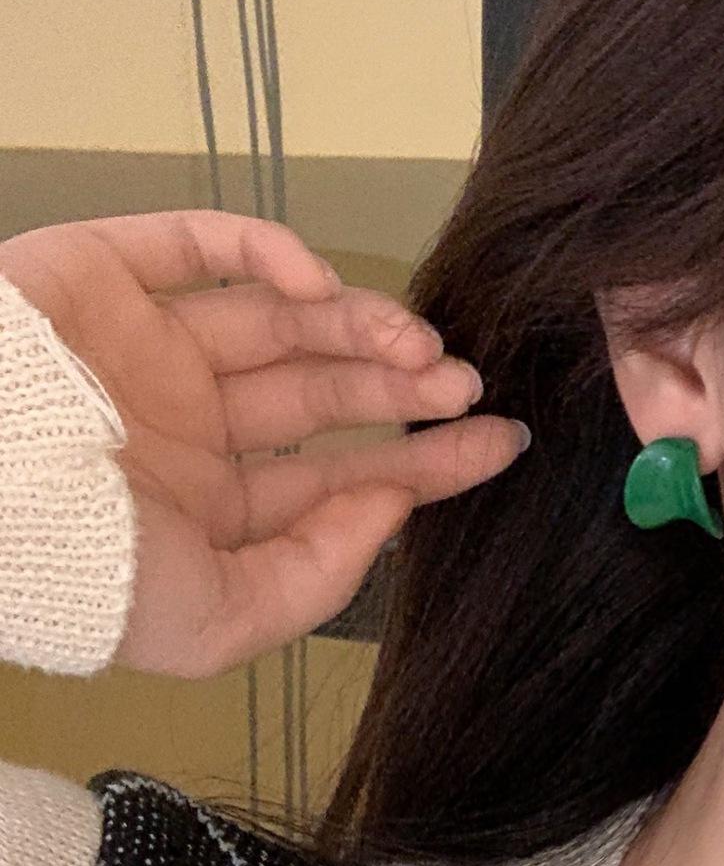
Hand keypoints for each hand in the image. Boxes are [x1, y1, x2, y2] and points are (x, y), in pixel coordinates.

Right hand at [1, 207, 527, 679]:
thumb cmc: (81, 569)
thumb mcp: (217, 619)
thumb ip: (315, 572)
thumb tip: (390, 507)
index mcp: (210, 503)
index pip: (340, 474)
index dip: (425, 458)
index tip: (501, 440)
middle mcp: (186, 422)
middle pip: (324, 393)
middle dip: (402, 388)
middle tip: (464, 385)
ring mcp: (147, 345)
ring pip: (282, 320)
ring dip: (360, 325)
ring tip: (419, 347)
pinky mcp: (105, 273)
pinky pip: (204, 246)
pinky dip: (272, 255)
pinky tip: (321, 287)